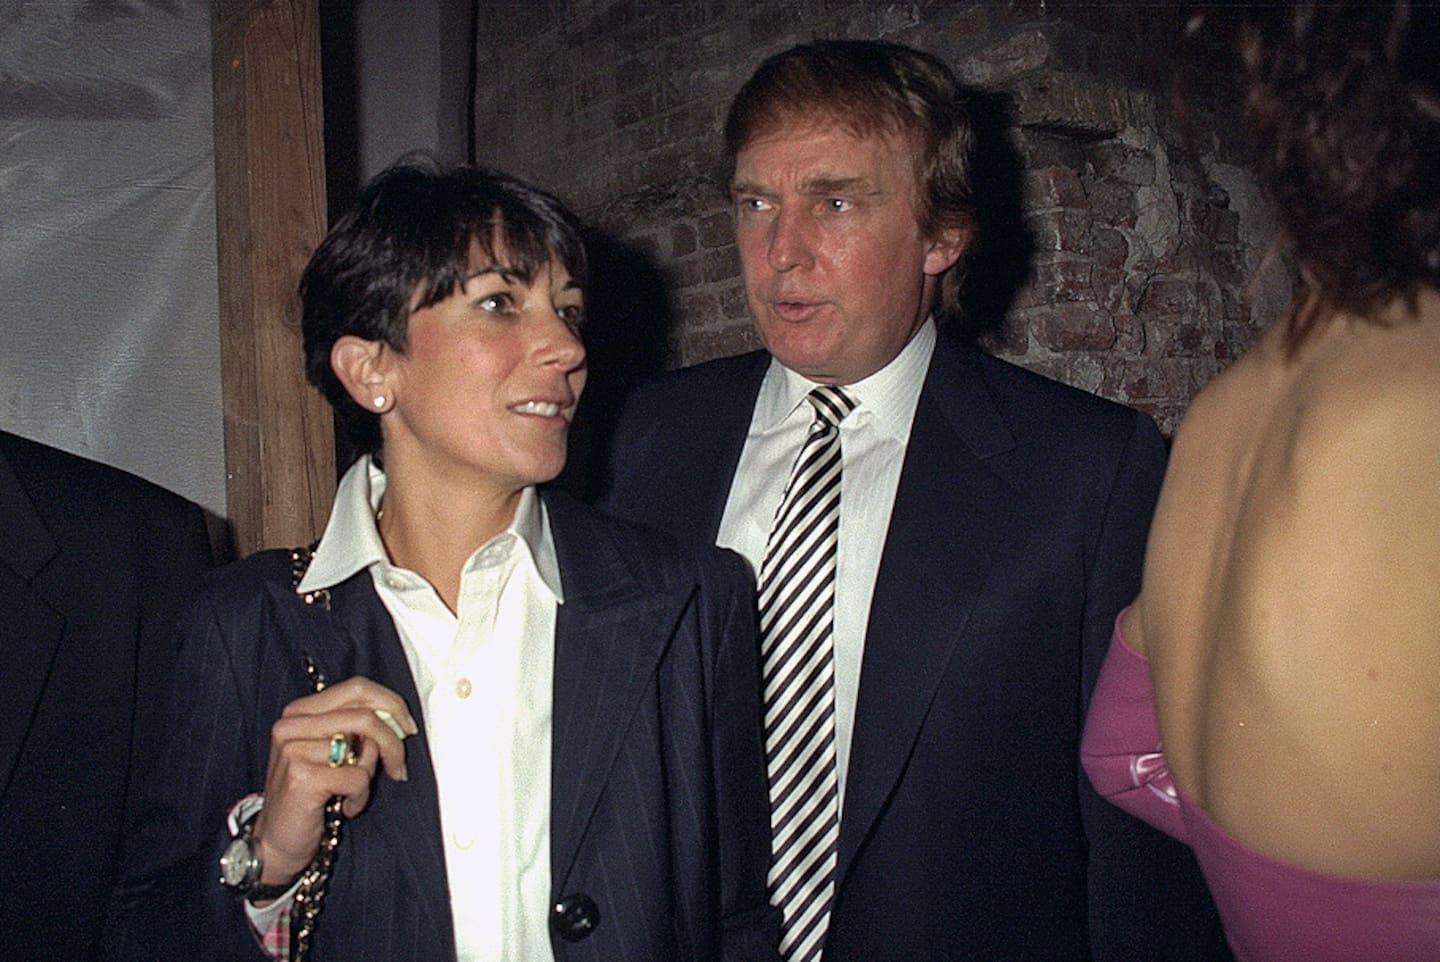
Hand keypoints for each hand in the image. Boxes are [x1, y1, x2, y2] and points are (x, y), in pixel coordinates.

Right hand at [251, 677, 418, 885]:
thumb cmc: (312, 796)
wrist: (276, 842)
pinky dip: (360, 797)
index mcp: (300, 711)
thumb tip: (398, 721)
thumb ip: (356, 730)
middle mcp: (292, 724)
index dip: (392, 704)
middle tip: (398, 769)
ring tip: (354, 793)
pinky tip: (344, 807)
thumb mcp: (333, 753)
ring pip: (366, 748)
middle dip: (394, 743)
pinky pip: (357, 778)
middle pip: (366, 715)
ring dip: (370, 776)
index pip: (357, 688)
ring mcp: (293, 748)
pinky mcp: (301, 776)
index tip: (408, 729)